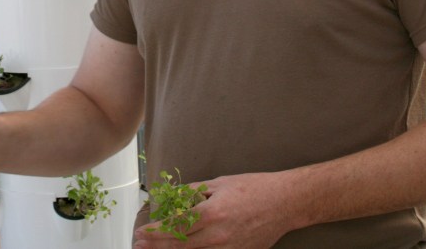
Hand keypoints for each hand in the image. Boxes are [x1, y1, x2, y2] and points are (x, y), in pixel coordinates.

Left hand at [133, 173, 291, 247]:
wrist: (285, 203)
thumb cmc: (254, 189)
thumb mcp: (219, 183)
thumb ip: (194, 192)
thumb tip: (174, 198)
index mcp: (212, 213)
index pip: (175, 226)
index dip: (155, 232)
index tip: (142, 232)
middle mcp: (218, 235)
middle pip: (178, 245)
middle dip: (156, 245)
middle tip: (140, 244)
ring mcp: (228, 248)